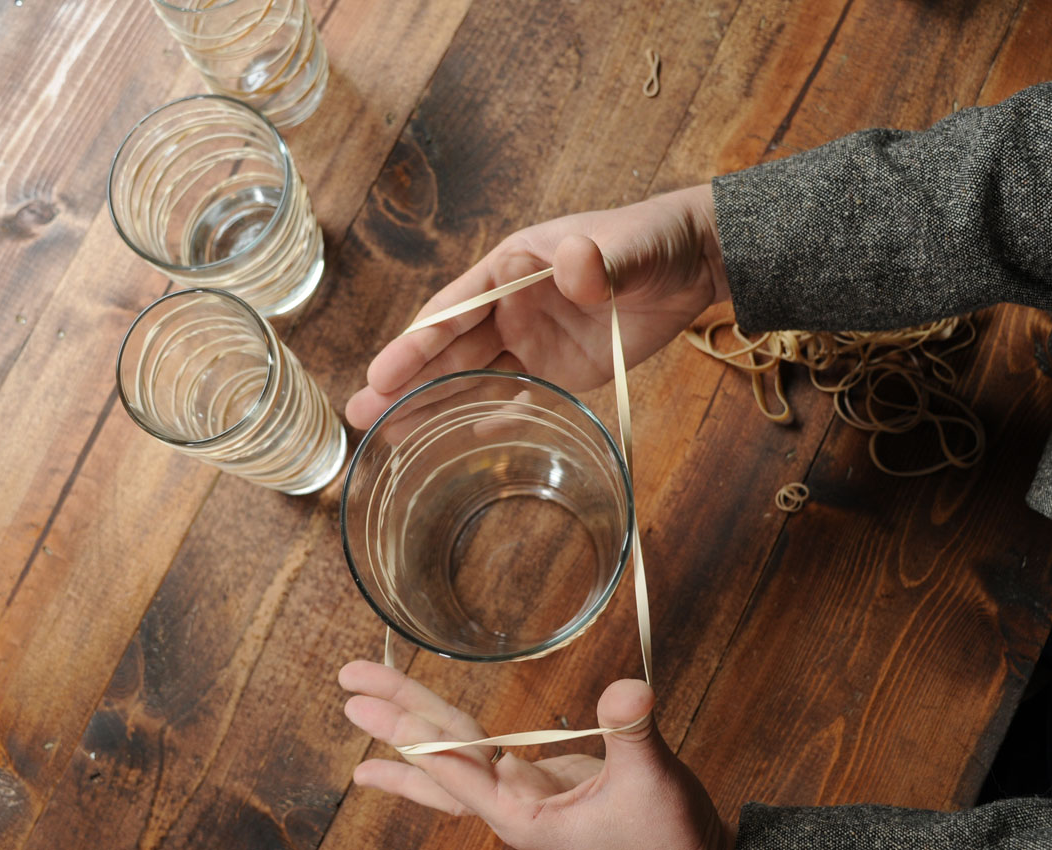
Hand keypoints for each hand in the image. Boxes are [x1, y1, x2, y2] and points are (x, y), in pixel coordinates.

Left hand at [339, 660, 734, 849]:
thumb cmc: (673, 839)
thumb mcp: (654, 785)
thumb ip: (633, 734)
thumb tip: (627, 687)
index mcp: (526, 817)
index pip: (456, 769)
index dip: (411, 736)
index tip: (367, 711)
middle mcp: (513, 806)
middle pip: (443, 755)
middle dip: (396, 718)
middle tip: (347, 681)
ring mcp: (522, 793)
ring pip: (455, 755)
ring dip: (412, 725)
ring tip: (357, 705)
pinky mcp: (539, 781)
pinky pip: (478, 759)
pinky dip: (444, 749)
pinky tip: (405, 751)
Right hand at [346, 185, 728, 428]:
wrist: (693, 264)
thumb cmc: (653, 242)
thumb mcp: (630, 248)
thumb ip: (601, 260)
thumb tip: (573, 267)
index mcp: (511, 268)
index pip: (453, 310)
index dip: (415, 344)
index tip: (380, 374)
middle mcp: (510, 305)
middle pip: (449, 350)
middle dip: (404, 383)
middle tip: (358, 417)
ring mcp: (531, 339)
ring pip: (471, 377)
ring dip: (431, 404)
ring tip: (388, 435)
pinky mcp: (558, 368)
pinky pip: (516, 397)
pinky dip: (488, 418)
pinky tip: (456, 440)